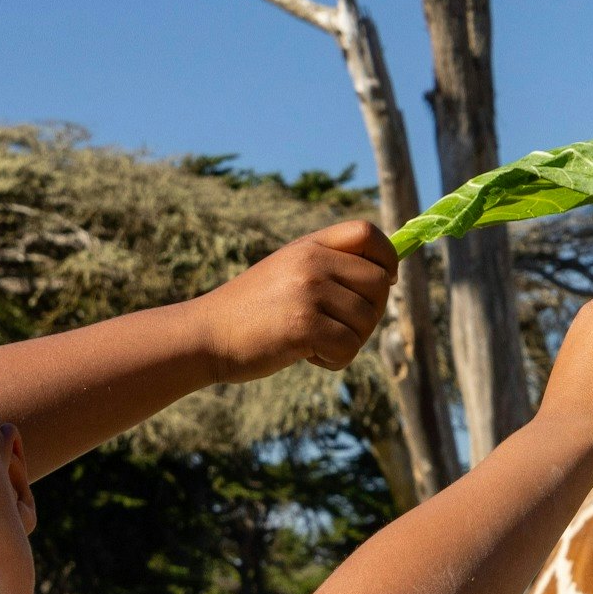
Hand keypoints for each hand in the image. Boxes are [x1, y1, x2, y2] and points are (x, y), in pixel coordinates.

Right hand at [197, 221, 395, 376]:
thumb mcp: (287, 271)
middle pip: (378, 283)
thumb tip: (385, 277)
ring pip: (366, 321)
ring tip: (315, 343)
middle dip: (370, 313)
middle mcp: (311, 262)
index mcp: (309, 245)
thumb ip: (328, 267)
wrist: (205, 335)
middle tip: (340, 328)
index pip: (368, 232)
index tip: (385, 281)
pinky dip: (335, 361)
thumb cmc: (251, 312)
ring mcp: (308, 291)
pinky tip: (308, 356)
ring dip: (349, 342)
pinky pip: (348, 347)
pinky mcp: (303, 325)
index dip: (387, 258)